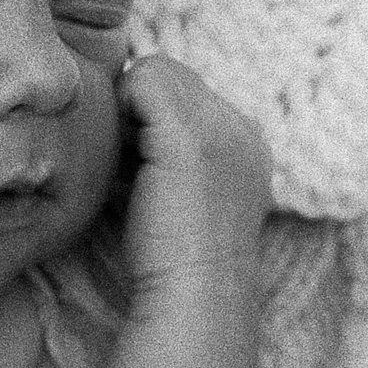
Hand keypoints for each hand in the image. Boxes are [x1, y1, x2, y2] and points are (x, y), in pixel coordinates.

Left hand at [115, 54, 270, 306]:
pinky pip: (144, 77)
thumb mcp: (179, 198)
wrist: (194, 298)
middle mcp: (242, 127)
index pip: (191, 96)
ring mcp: (220, 126)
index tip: (141, 173)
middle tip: (130, 167)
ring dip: (128, 111)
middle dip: (140, 112)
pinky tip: (121, 155)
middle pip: (174, 77)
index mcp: (247, 145)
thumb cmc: (171, 265)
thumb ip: (166, 156)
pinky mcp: (189, 134)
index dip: (154, 123)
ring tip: (128, 164)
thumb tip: (124, 122)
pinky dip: (121, 106)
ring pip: (157, 70)